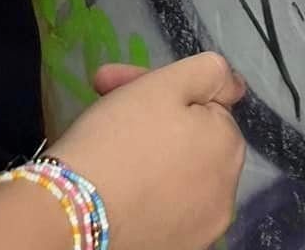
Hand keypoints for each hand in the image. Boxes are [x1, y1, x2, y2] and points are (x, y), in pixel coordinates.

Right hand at [54, 54, 245, 249]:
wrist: (69, 215)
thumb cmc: (119, 141)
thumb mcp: (166, 85)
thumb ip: (211, 73)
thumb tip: (235, 86)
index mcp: (229, 147)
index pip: (200, 106)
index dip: (161, 92)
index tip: (118, 85)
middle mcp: (225, 194)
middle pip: (190, 140)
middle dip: (154, 120)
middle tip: (106, 105)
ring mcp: (199, 231)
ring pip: (175, 175)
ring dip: (149, 155)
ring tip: (106, 145)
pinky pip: (160, 209)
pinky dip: (142, 195)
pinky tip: (114, 186)